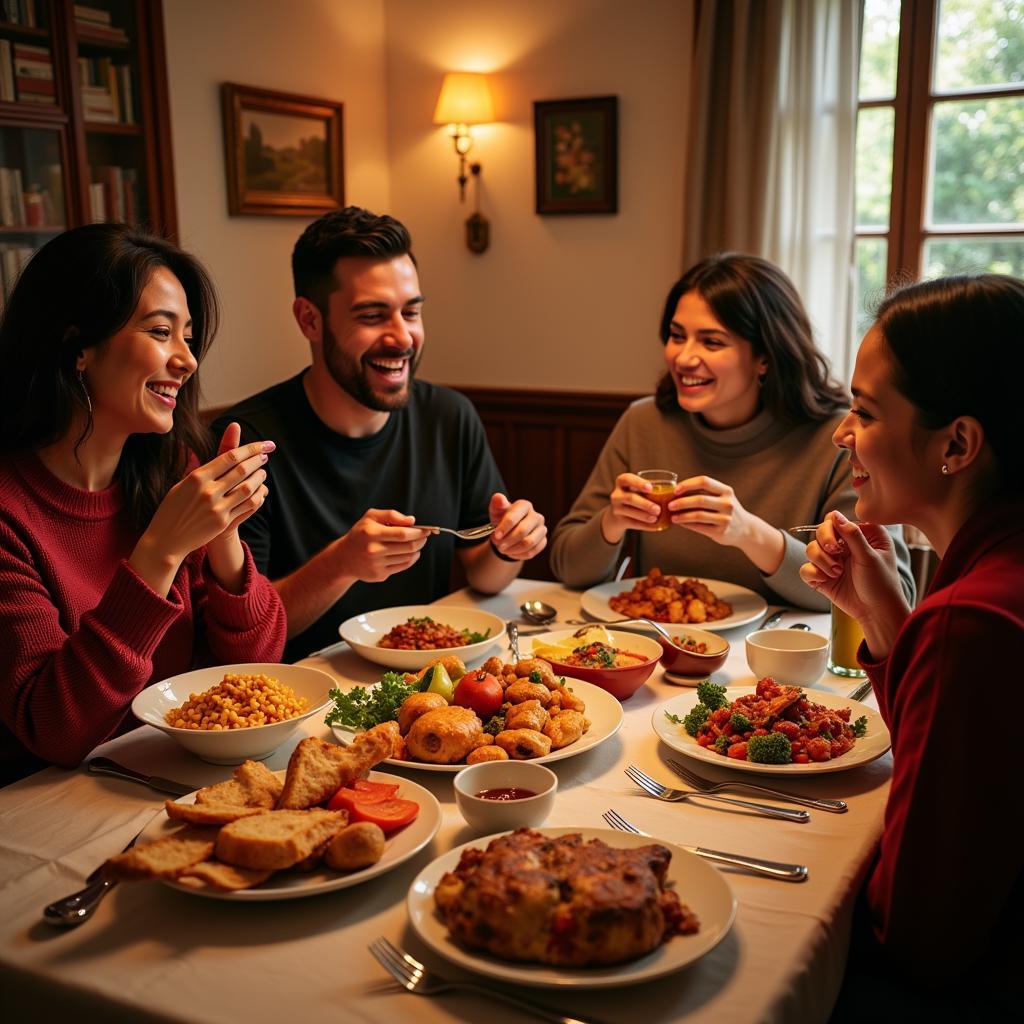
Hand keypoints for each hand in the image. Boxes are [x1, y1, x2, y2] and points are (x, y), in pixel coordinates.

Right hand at [139, 424, 271, 564]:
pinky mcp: (223, 522)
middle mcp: (208, 491)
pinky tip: (260, 490)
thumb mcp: (184, 484)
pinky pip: (248, 506)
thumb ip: (205, 470)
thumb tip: (225, 455)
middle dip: (257, 460)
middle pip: (242, 470)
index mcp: (196, 477)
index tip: (262, 445)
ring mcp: (217, 507)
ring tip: (262, 472)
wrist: (167, 538)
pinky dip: (258, 496)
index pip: (230, 457)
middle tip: (265, 455)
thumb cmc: (174, 508)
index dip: (250, 449)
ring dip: (259, 478)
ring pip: (248, 488)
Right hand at [335, 509, 429, 582]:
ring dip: (416, 550)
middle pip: (408, 546)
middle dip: (421, 540)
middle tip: (424, 536)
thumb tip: (411, 521)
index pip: (402, 534)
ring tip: (416, 543)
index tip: (426, 530)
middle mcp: (373, 550)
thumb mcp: (371, 517)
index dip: (418, 532)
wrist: (344, 558)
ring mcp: (376, 564)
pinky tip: (410, 553)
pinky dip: (411, 559)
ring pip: (407, 557)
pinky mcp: (379, 575)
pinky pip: (402, 567)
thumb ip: (391, 515)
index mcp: (371, 533)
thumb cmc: (360, 534)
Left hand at [489, 493, 546, 561]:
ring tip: (503, 549)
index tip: (495, 536)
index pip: (514, 517)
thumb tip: (498, 498)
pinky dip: (519, 554)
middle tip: (498, 545)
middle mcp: (536, 516)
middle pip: (522, 531)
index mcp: (524, 505)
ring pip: (529, 543)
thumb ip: (497, 504)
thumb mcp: (496, 511)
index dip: (504, 527)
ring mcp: (541, 529)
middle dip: (508, 540)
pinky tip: (511, 552)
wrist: (509, 531)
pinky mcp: (543, 541)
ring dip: (513, 548)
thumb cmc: (502, 518)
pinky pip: (532, 551)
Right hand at [602, 472, 662, 542]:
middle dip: (645, 504)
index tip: (651, 488)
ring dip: (645, 515)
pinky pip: (633, 524)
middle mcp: (616, 494)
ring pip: (631, 512)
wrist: (618, 515)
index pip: (627, 479)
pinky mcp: (619, 521)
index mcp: (622, 482)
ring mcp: (616, 508)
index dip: (639, 483)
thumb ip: (651, 489)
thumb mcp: (638, 490)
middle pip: (630, 498)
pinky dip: (646, 526)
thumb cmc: (636, 497)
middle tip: (658, 509)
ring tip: (656, 518)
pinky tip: (657, 526)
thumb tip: (676, 492)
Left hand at [668, 475, 757, 545]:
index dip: (688, 484)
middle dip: (681, 502)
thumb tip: (677, 492)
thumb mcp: (722, 497)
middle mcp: (727, 503)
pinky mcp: (721, 531)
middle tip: (669, 505)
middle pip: (700, 499)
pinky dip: (687, 524)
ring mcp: (725, 518)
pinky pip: (699, 527)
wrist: (746, 529)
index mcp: (726, 491)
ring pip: (698, 515)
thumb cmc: (726, 510)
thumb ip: (705, 493)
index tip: (676, 489)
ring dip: (682, 516)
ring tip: (673, 516)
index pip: (704, 481)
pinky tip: (680, 523)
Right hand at [799, 511, 909, 629]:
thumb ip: (852, 534)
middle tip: (836, 555)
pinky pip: (806, 568)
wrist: (876, 612)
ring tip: (836, 573)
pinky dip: (813, 574)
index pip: (836, 520)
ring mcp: (832, 561)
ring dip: (821, 561)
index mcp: (861, 536)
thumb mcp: (869, 556)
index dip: (832, 529)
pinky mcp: (822, 576)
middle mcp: (845, 546)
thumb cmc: (881, 584)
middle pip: (820, 532)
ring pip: (810, 549)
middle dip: (825, 545)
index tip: (837, 544)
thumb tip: (835, 515)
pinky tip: (826, 580)